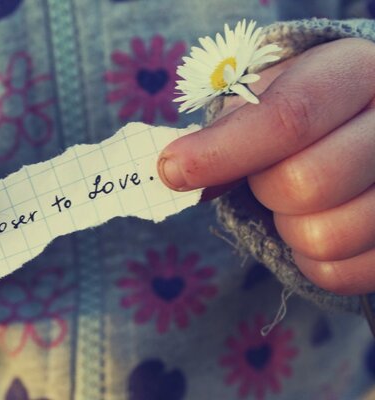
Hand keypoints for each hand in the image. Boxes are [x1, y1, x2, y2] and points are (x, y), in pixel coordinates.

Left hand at [159, 38, 374, 294]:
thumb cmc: (299, 112)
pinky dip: (309, 261)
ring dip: (288, 228)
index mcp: (354, 71)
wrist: (358, 131)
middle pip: (304, 184)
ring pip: (324, 237)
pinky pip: (338, 273)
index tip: (172, 169)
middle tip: (268, 178)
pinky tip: (316, 226)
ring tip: (298, 202)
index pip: (289, 118)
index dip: (222, 152)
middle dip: (265, 190)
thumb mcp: (266, 98)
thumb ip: (226, 130)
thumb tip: (174, 170)